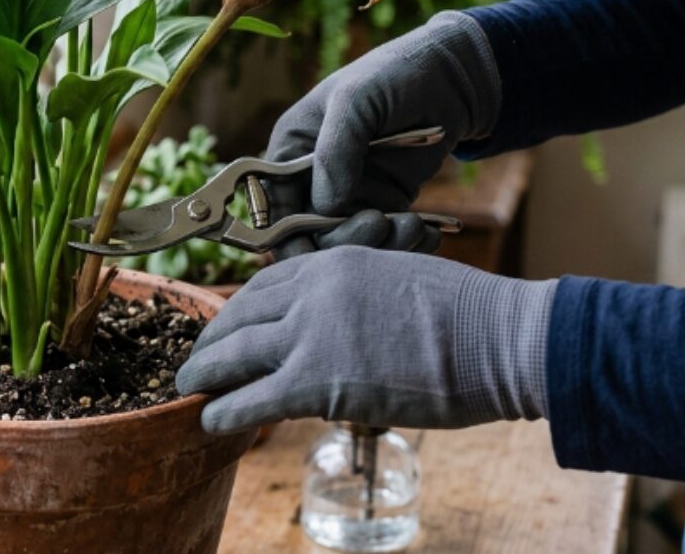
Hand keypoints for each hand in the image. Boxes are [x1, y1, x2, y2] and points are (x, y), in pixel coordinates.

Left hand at [176, 246, 555, 433]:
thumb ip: (357, 296)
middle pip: (239, 317)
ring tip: (188, 389)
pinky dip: (223, 411)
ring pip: (234, 356)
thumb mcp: (398, 278)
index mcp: (333, 263)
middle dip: (212, 341)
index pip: (263, 285)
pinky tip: (210, 422)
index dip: (236, 311)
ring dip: (204, 374)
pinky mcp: (317, 381)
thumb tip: (343, 325)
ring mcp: (311, 335)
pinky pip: (252, 399)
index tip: (226, 327)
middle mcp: (311, 292)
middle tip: (197, 360)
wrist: (496, 338)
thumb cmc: (467, 315)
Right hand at [266, 12, 500, 258]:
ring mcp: (350, 194)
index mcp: (290, 150)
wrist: (450, 79)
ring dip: (381, 245)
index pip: (271, 206)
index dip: (285, 236)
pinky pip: (386, 239)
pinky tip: (428, 231)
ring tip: (415, 227)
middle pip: (310, 234)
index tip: (313, 253)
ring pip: (350, 243)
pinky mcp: (384, 204)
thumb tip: (326, 207)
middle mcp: (313, 178)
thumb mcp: (358, 100)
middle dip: (344, 239)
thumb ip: (335, 150)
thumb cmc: (393, 75)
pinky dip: (406, 243)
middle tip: (380, 225)